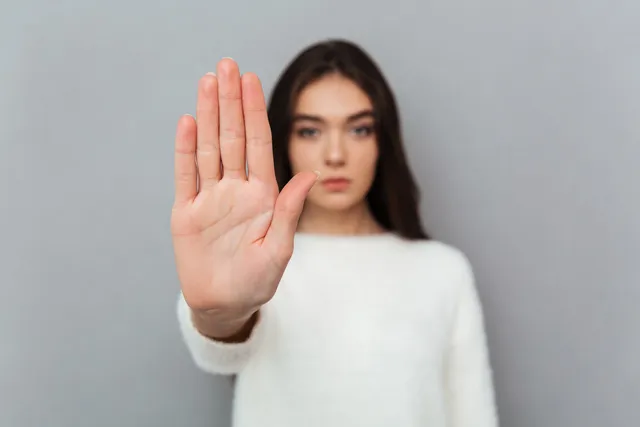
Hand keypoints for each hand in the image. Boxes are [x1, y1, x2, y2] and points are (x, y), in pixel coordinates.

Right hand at [171, 58, 316, 317]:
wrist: (225, 304)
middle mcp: (236, 189)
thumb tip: (307, 175)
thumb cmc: (257, 281)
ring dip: (208, 115)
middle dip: (231, 101)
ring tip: (208, 82)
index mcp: (263, 196)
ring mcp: (210, 198)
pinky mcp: (186, 211)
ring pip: (209, 148)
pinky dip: (185, 149)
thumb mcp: (279, 250)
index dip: (255, 112)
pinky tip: (189, 122)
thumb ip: (289, 212)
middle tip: (227, 66)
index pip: (258, 144)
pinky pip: (186, 175)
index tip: (251, 80)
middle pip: (233, 137)